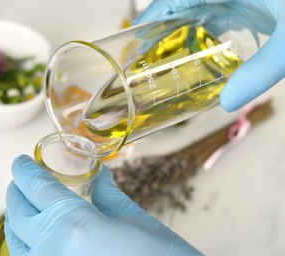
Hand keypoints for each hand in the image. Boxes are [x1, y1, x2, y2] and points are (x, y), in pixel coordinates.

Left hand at [5, 155, 205, 255]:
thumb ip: (108, 196)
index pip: (36, 188)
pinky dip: (24, 245)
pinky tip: (35, 238)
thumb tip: (98, 176)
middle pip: (17, 213)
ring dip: (15, 218)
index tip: (20, 162)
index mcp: (75, 224)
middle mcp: (52, 251)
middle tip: (21, 181)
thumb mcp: (137, 222)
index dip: (24, 171)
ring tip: (25, 206)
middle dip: (16, 192)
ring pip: (14, 242)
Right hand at [134, 0, 284, 111]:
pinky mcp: (249, 2)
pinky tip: (203, 55)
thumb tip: (225, 104)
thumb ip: (260, 73)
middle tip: (148, 60)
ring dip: (184, 35)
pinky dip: (207, 34)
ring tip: (168, 61)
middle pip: (181, 5)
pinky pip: (217, 15)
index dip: (151, 19)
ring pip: (198, 11)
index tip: (135, 43)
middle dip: (163, 32)